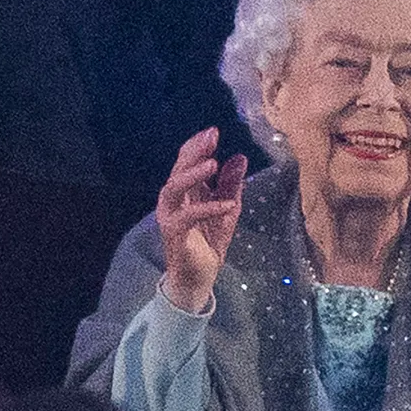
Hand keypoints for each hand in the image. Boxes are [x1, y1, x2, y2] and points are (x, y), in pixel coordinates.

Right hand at [157, 128, 247, 311]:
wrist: (198, 279)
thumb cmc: (209, 244)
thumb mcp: (227, 210)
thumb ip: (231, 185)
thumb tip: (240, 157)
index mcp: (184, 192)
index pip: (186, 162)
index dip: (198, 146)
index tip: (214, 132)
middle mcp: (173, 201)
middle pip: (178, 169)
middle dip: (194, 151)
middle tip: (212, 137)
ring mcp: (170, 216)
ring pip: (174, 188)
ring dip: (194, 174)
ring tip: (213, 164)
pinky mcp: (174, 234)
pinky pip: (188, 216)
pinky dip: (208, 208)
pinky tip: (227, 204)